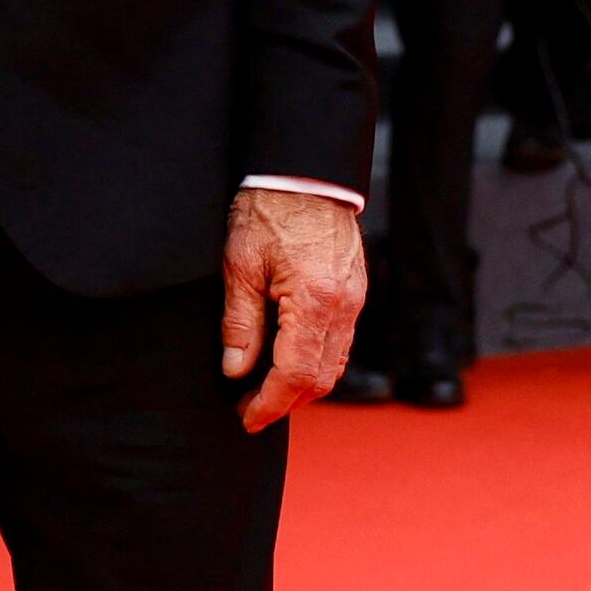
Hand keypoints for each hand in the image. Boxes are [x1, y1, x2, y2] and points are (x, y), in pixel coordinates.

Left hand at [220, 187, 363, 430]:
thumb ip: (239, 323)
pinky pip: (339, 341)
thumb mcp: (239, 265)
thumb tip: (236, 371)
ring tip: (263, 390)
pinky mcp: (354, 291)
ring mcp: (355, 299)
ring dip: (302, 386)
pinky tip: (286, 361)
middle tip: (249, 410)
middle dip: (286, 402)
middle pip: (321, 378)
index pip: (296, 375)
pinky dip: (315, 361)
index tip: (246, 418)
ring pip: (334, 363)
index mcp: (316, 301)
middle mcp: (344, 306)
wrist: (304, 171)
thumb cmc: (268, 210)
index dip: (269, 404)